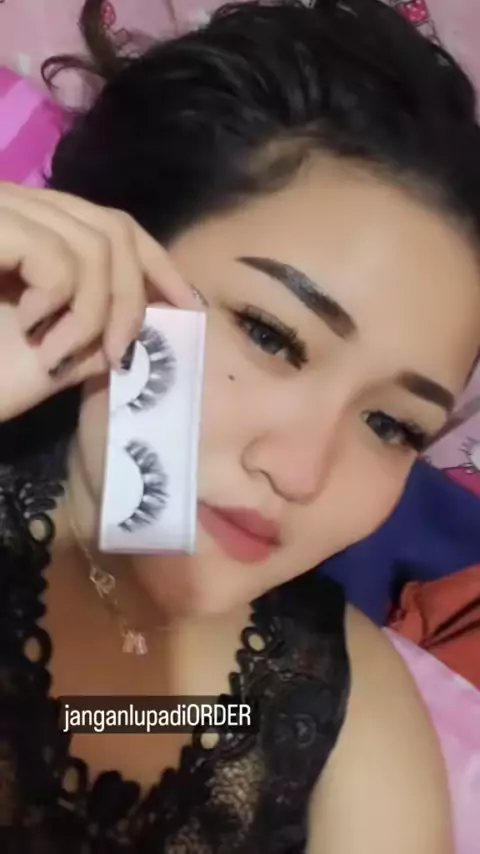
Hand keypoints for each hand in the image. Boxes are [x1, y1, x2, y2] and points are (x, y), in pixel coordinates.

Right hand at [0, 182, 197, 421]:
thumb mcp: (43, 354)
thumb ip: (89, 328)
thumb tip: (146, 316)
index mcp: (30, 230)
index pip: (113, 225)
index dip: (157, 264)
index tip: (187, 305)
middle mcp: (13, 205)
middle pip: (114, 226)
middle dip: (137, 292)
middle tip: (118, 351)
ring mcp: (1, 210)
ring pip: (94, 245)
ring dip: (95, 312)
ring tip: (61, 353)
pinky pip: (57, 258)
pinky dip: (62, 304)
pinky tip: (32, 331)